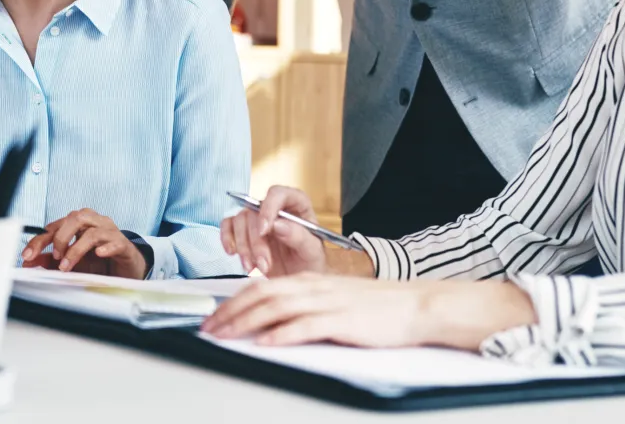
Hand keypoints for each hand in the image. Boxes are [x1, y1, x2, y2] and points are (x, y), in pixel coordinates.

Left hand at [22, 209, 147, 279]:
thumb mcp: (70, 260)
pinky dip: (105, 248)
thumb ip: (50, 259)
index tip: (28, 256)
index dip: (39, 241)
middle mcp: (94, 222)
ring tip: (67, 265)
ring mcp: (110, 232)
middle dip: (60, 239)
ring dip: (76, 249)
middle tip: (55, 258)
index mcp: (78, 223)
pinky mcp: (123, 244)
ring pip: (92, 231)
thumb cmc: (98, 260)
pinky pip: (114, 242)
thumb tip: (29, 262)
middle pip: (74, 218)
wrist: (125, 267)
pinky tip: (98, 254)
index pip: (55, 226)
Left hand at [201, 273, 534, 350]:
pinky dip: (280, 335)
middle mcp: (312, 287)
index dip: (231, 303)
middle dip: (229, 313)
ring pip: (275, 309)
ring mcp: (326, 302)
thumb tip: (272, 322)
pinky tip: (264, 344)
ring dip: (245, 323)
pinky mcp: (341, 320)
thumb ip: (304, 305)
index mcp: (309, 281)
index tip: (212, 318)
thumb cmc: (376, 308)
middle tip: (208, 329)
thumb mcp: (334, 300)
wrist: (416, 306)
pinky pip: (304, 326)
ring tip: (225, 336)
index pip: (259, 288)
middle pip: (260, 296)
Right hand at [221, 185, 367, 277]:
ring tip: (252, 268)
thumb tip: (278, 224)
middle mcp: (275, 208)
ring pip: (240, 220)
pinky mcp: (244, 231)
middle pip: (255, 211)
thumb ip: (299, 236)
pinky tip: (233, 253)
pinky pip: (228, 225)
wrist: (298, 281)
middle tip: (264, 264)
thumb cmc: (310, 264)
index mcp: (297, 205)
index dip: (269, 207)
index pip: (279, 194)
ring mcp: (258, 219)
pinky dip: (227, 238)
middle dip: (256, 242)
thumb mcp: (312, 252)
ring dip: (243, 246)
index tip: (264, 230)